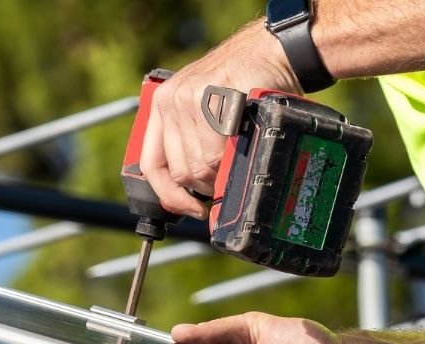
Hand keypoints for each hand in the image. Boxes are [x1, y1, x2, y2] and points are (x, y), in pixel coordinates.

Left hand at [140, 22, 299, 217]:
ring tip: (235, 161)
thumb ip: (192, 141)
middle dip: (203, 186)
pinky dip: (230, 159)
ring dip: (219, 174)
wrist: (272, 53)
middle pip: (179, 170)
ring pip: (198, 165)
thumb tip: (189, 191)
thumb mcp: (207, 109)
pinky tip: (241, 148)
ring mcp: (187, 100)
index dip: (168, 195)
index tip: (189, 208)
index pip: (152, 164)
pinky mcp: (209, 100)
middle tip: (223, 182)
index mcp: (162, 106)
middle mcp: (169, 102)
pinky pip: (216, 152)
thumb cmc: (244, 84)